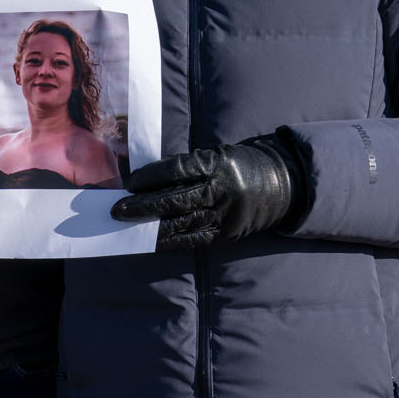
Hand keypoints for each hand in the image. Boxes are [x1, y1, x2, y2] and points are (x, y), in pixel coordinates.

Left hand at [111, 134, 309, 251]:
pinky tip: (152, 240)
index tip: (129, 183)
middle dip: (143, 206)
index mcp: (216, 165)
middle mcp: (221, 189)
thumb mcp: (216, 156)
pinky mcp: (227, 232)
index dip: (150, 177)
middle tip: (117, 210)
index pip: (176, 171)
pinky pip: (194, 238)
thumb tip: (147, 180)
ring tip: (127, 226)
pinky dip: (171, 240)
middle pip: (175, 199)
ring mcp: (224, 213)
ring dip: (151, 226)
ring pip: (182, 222)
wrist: (281, 183)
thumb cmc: (238, 165)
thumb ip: (186, 168)